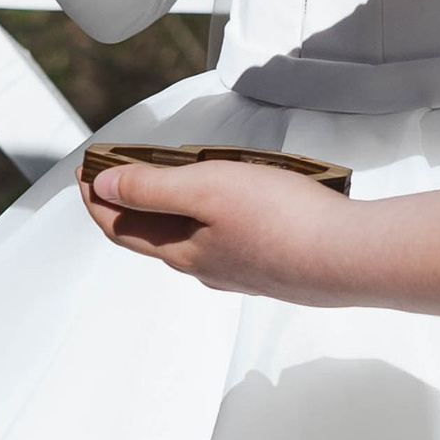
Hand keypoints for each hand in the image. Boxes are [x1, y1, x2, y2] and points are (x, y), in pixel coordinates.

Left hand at [80, 155, 366, 300]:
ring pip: (193, 239)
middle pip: (154, 235)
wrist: (354, 258)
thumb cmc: (283, 221)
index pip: (120, 228)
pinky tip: (232, 203)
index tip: (84, 172)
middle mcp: (209, 267)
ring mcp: (244, 270)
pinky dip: (212, 218)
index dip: (96, 200)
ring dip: (173, 209)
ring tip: (173, 176)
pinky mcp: (276, 266)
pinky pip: (230, 241)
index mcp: (183, 251)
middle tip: (119, 169)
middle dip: (130, 202)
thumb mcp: (206, 188)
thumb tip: (104, 188)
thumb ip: (152, 188)